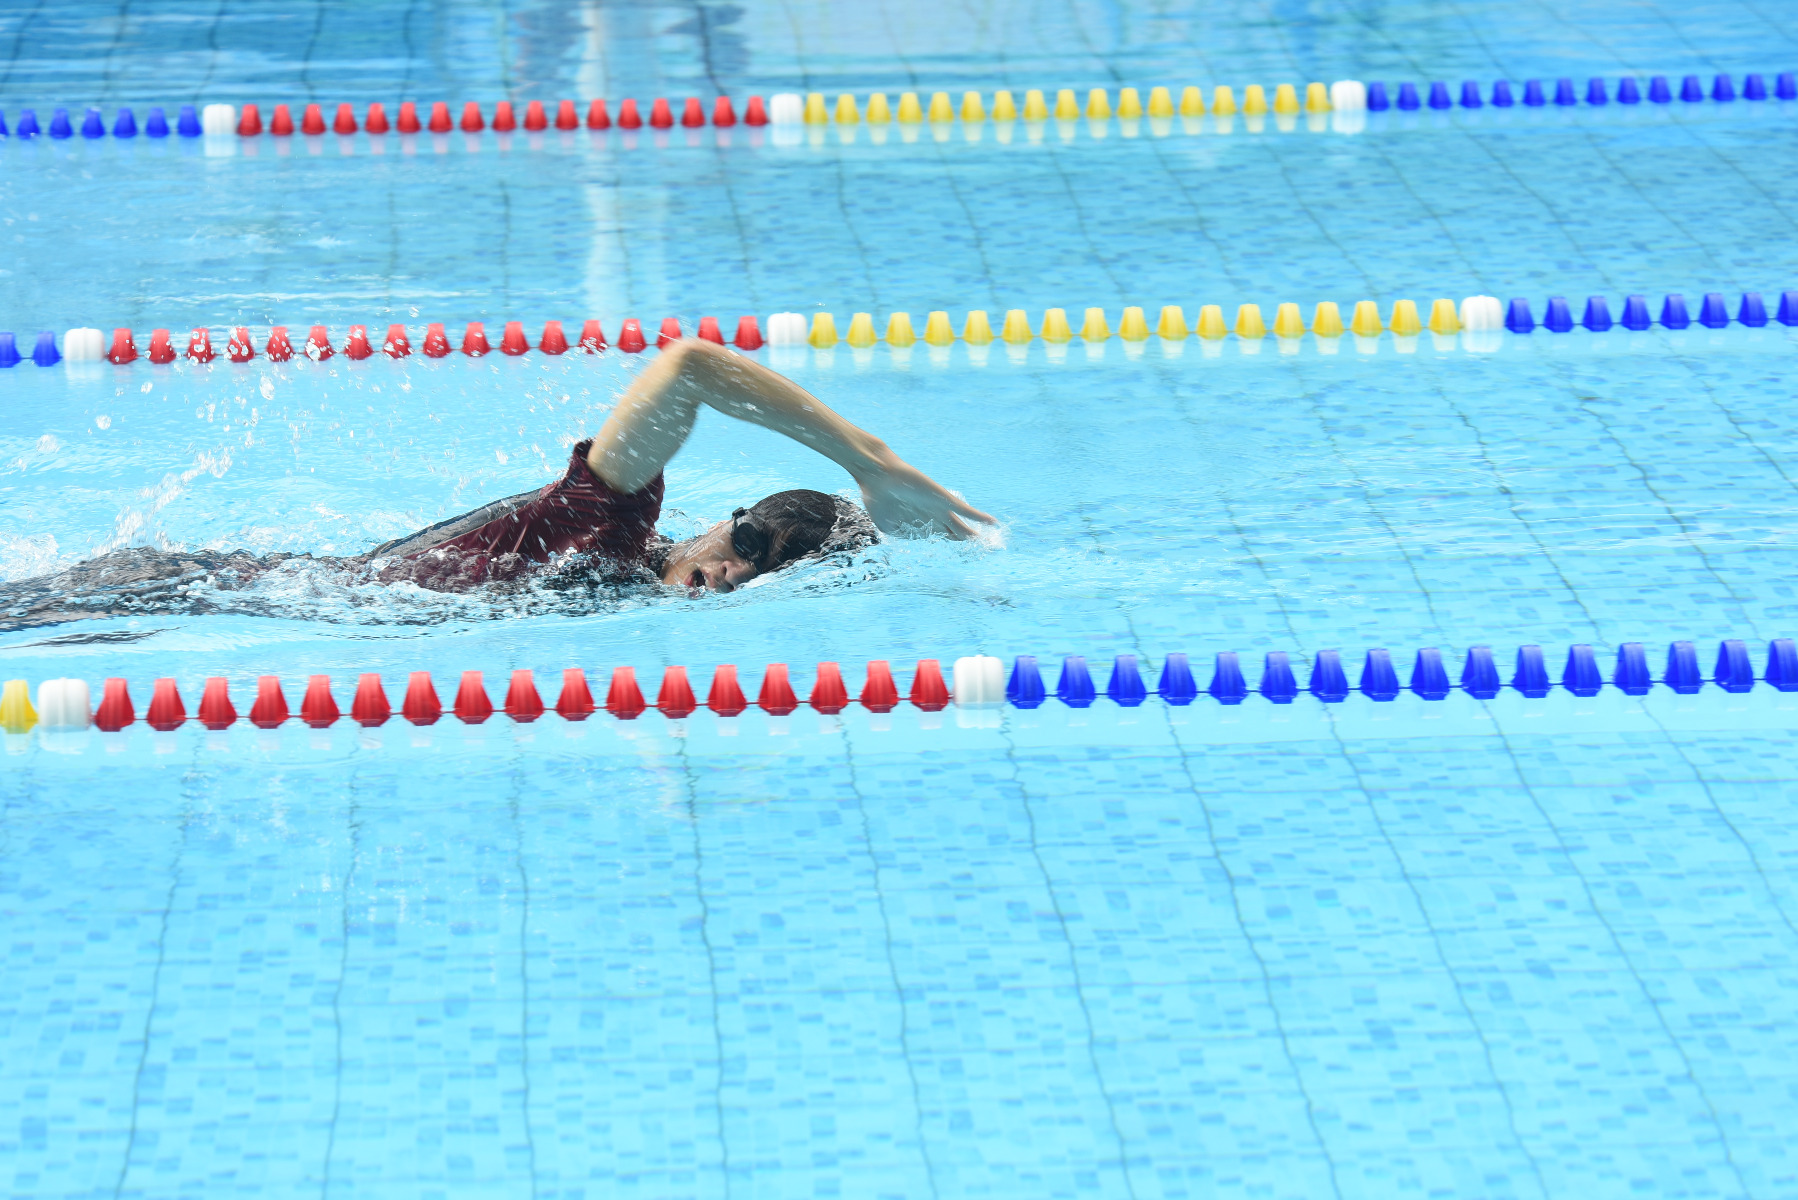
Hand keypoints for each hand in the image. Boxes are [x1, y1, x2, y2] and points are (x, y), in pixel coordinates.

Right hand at [855, 452, 997, 539]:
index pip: (942, 539)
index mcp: (921, 524)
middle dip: (969, 544)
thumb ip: (901, 534)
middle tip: (984, 553)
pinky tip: (993, 523)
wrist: (878, 475)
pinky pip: (966, 510)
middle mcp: (933, 517)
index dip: (952, 547)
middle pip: (957, 534)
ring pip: (964, 527)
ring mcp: (940, 509)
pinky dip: (979, 517)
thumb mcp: (887, 524)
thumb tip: (913, 540)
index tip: (965, 558)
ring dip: (976, 536)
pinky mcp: (944, 500)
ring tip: (993, 545)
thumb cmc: (877, 497)